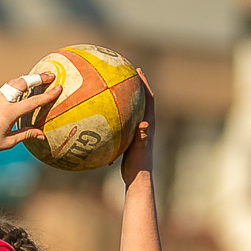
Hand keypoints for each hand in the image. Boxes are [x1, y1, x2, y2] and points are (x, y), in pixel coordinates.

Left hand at [0, 71, 61, 159]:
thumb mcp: (8, 142)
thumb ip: (26, 135)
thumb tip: (42, 134)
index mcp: (9, 113)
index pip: (33, 101)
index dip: (48, 95)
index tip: (59, 87)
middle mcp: (3, 101)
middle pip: (23, 83)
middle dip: (38, 77)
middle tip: (51, 75)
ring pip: (14, 82)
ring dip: (27, 78)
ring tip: (38, 78)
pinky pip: (7, 88)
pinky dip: (17, 84)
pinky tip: (22, 87)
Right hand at [121, 70, 154, 185]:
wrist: (137, 180)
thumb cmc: (139, 165)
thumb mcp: (139, 149)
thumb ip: (142, 136)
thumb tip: (143, 124)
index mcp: (148, 124)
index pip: (148, 98)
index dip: (144, 84)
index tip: (137, 71)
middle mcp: (144, 125)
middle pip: (139, 101)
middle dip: (133, 87)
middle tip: (124, 75)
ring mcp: (137, 133)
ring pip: (129, 112)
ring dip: (123, 101)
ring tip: (112, 91)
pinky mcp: (130, 140)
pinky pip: (120, 125)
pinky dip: (113, 118)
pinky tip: (101, 118)